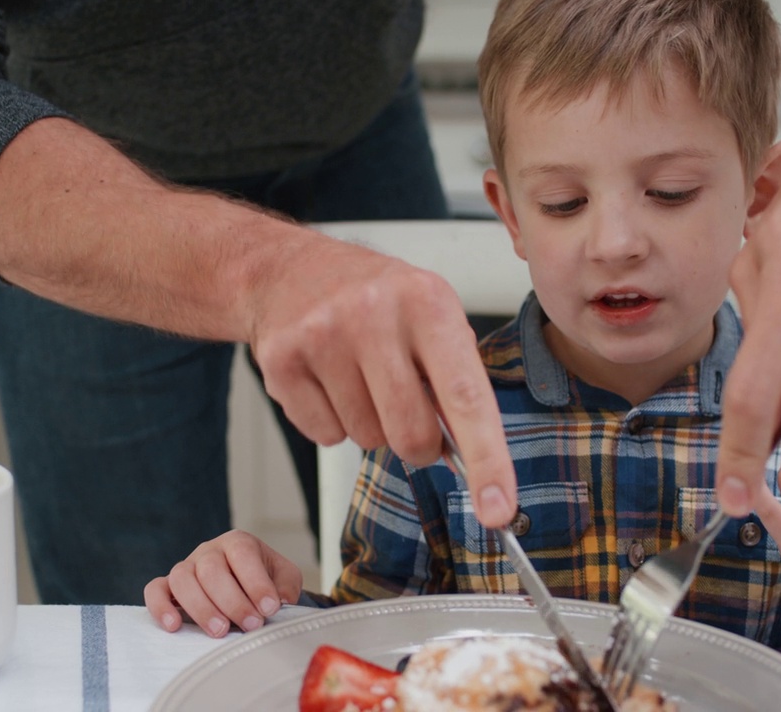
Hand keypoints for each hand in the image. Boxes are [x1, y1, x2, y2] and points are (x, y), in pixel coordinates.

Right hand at [143, 530, 302, 636]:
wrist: (244, 584)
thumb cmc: (264, 579)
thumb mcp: (283, 577)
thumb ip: (286, 585)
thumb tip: (280, 600)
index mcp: (238, 543)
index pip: (243, 554)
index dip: (256, 581)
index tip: (270, 608)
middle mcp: (209, 551)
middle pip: (212, 570)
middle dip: (233, 601)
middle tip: (251, 625)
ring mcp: (186, 567)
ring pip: (182, 579)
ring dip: (201, 607)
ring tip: (220, 631)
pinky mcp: (168, 586)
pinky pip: (155, 590)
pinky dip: (160, 607)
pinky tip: (174, 626)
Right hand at [249, 235, 517, 527]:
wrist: (289, 271)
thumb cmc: (374, 299)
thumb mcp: (429, 315)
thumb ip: (455, 380)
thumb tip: (475, 461)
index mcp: (428, 302)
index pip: (467, 398)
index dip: (488, 460)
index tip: (498, 510)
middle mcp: (374, 314)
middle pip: (410, 434)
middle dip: (416, 442)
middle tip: (405, 407)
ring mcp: (322, 336)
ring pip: (365, 439)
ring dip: (369, 424)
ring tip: (358, 376)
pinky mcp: (281, 361)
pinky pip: (323, 436)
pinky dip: (332, 422)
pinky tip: (326, 381)